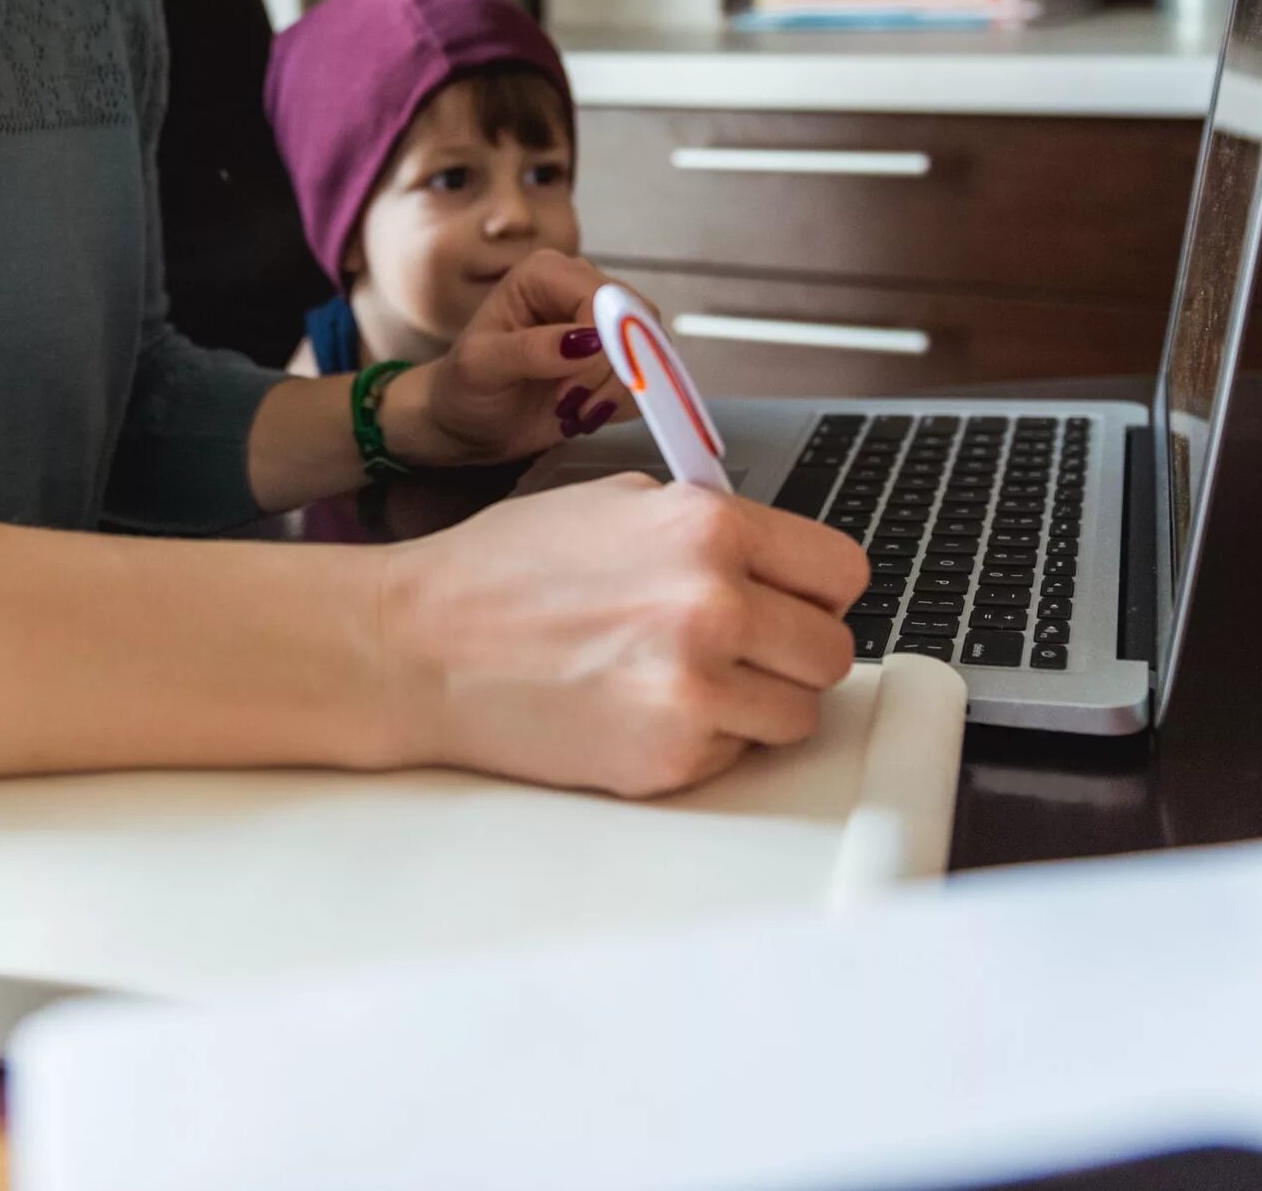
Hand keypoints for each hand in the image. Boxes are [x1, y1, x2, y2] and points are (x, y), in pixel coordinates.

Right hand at [372, 474, 868, 797]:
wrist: (420, 647)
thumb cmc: (503, 572)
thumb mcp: (615, 503)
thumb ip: (710, 526)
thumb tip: (777, 559)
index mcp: (707, 528)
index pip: (842, 571)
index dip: (815, 588)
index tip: (791, 599)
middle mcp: (712, 605)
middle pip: (833, 651)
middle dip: (791, 650)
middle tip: (735, 646)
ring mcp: (694, 689)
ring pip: (799, 714)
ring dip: (757, 702)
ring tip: (686, 679)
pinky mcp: (670, 757)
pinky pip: (736, 755)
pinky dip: (704, 739)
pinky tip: (641, 706)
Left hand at [384, 250, 630, 468]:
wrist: (468, 423)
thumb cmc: (463, 388)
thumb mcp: (481, 367)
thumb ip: (531, 351)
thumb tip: (588, 342)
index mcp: (546, 273)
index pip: (603, 298)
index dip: (601, 348)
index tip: (570, 391)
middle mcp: (580, 288)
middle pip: (635, 323)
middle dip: (610, 375)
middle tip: (569, 405)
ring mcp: (601, 322)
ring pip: (648, 352)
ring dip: (615, 393)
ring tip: (570, 413)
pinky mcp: (615, 357)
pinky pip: (646, 379)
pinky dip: (620, 405)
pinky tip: (582, 414)